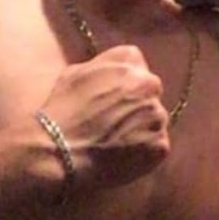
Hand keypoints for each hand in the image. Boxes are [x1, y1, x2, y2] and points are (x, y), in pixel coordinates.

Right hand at [38, 45, 169, 190]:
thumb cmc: (62, 111)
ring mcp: (157, 118)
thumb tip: (112, 69)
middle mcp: (150, 88)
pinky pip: (157, 146)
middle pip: (149, 92)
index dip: (123, 80)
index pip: (137, 64)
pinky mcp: (159, 146)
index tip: (112, 95)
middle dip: (135, 103)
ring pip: (154, 119)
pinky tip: (123, 155)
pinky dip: (144, 151)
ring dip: (141, 127)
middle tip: (114, 120)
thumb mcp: (76, 72)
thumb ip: (103, 66)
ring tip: (116, 140)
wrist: (58, 150)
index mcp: (131, 66)